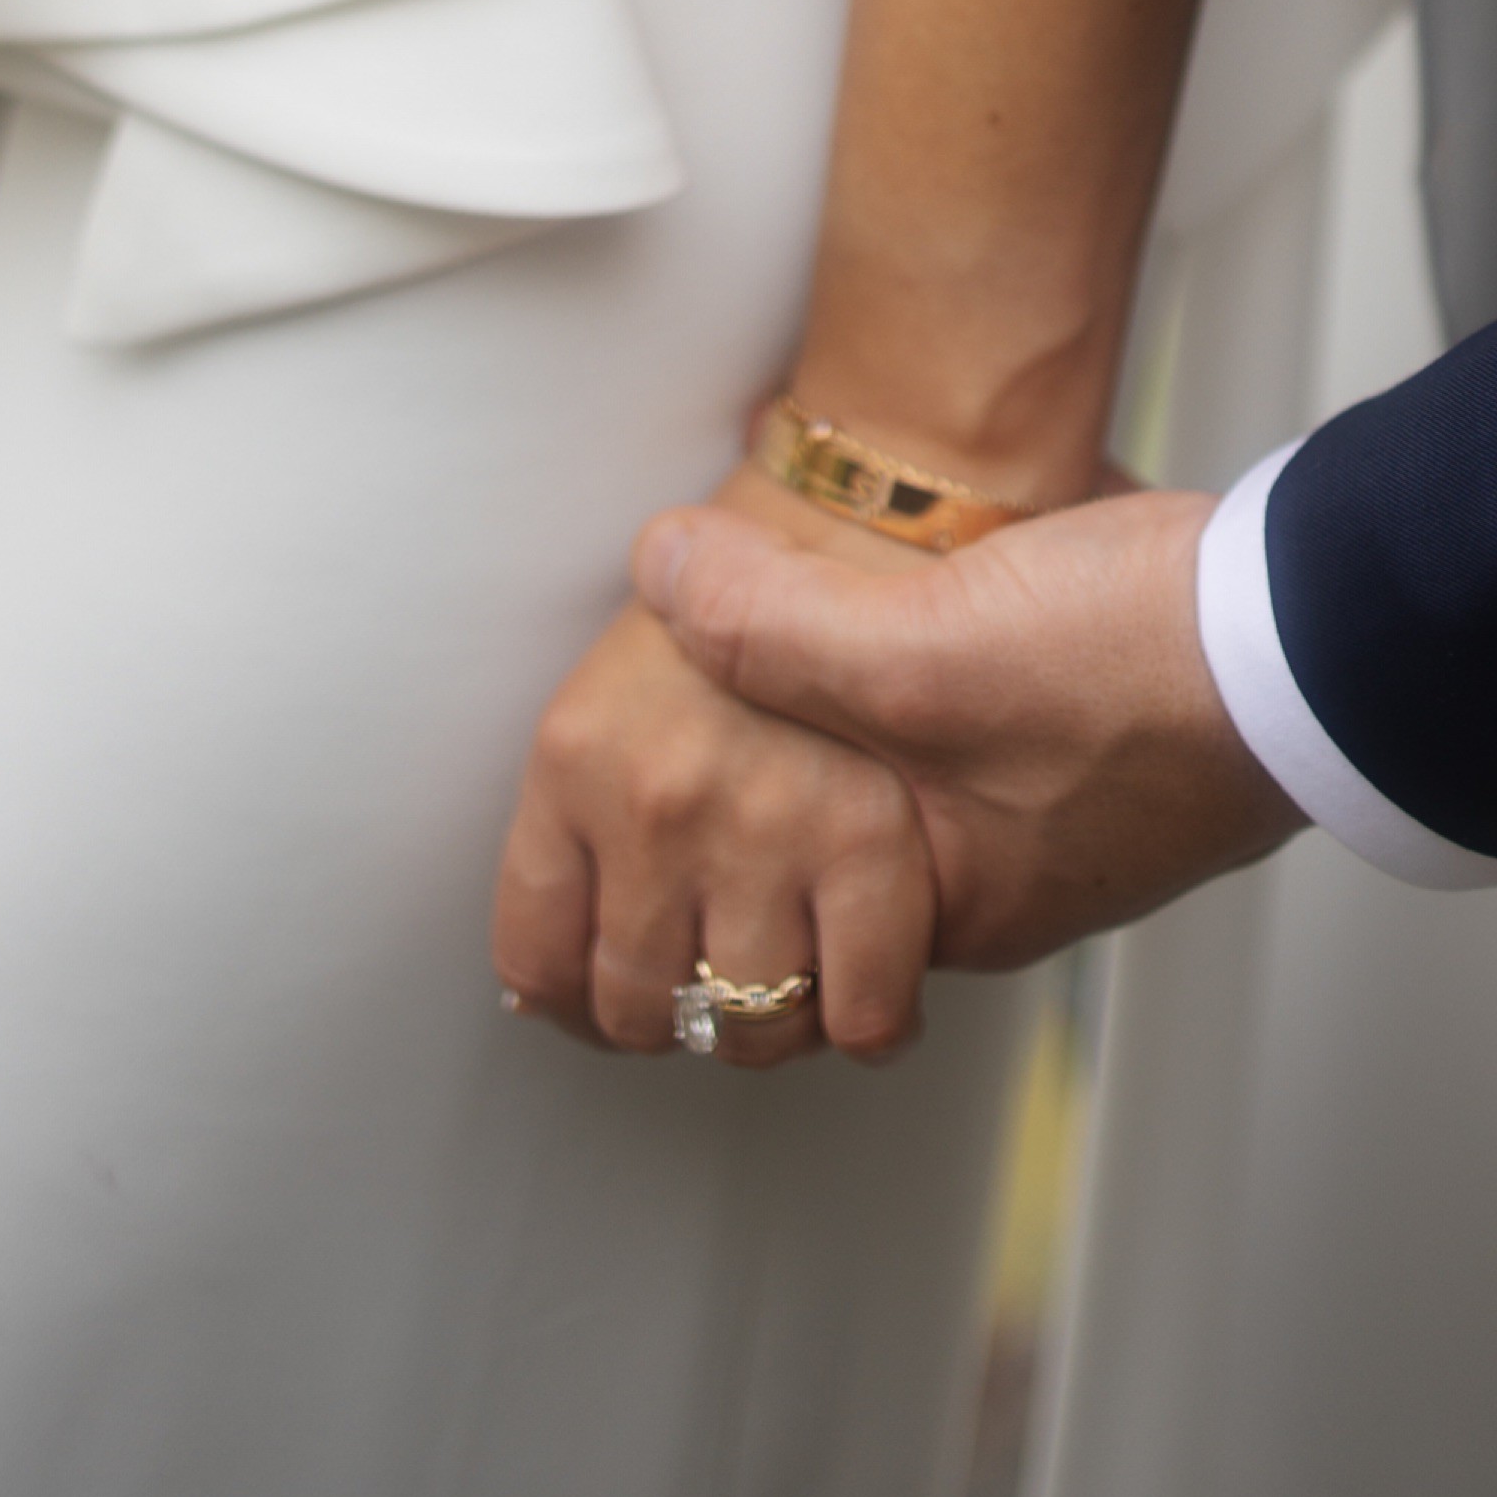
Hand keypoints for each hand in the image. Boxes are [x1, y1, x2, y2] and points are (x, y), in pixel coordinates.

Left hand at [495, 473, 943, 1070]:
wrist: (960, 475)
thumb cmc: (827, 544)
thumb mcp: (677, 626)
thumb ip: (619, 758)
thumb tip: (557, 913)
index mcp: (581, 751)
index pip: (536, 949)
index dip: (563, 996)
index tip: (590, 993)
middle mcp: (661, 799)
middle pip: (641, 1005)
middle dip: (670, 1019)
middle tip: (695, 988)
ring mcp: (772, 832)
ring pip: (747, 1020)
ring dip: (767, 1021)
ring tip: (782, 984)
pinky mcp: (886, 853)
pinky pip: (857, 1007)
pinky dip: (864, 1015)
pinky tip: (868, 983)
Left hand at [635, 481, 1300, 973]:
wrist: (1325, 627)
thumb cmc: (1141, 671)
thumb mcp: (922, 648)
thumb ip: (778, 624)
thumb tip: (656, 573)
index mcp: (950, 904)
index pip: (799, 928)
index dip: (726, 852)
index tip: (677, 769)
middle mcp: (1009, 881)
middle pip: (863, 854)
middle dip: (800, 781)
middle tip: (742, 685)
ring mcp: (1074, 814)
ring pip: (933, 782)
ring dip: (883, 712)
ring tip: (834, 620)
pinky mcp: (1123, 737)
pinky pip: (1004, 723)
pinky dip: (960, 668)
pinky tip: (949, 591)